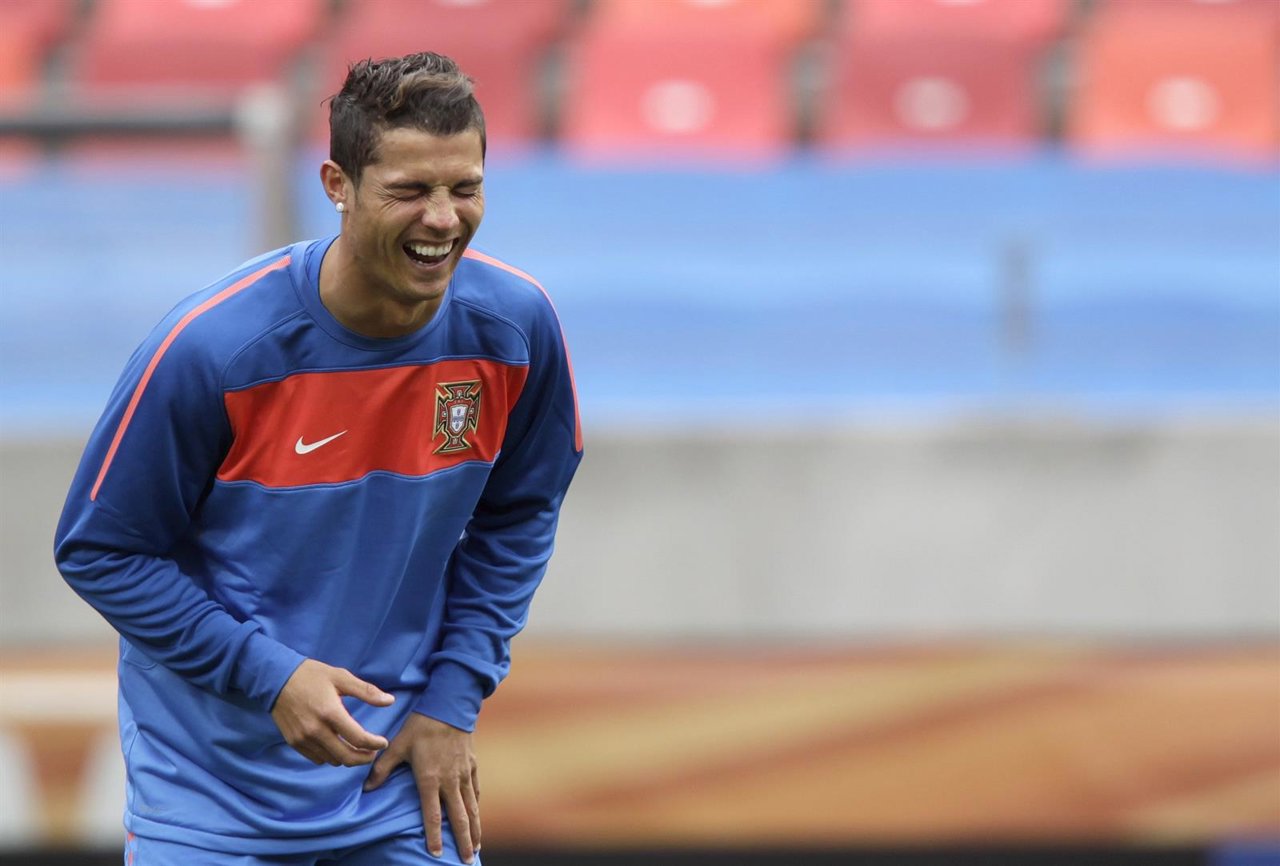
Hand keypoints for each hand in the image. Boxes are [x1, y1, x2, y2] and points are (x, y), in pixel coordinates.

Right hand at [270, 659, 394, 766]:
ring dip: (347, 758)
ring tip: (356, 748)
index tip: (383, 743)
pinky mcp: (294, 743)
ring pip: (332, 760)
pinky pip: (317, 758)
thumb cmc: (311, 675)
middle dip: (364, 758)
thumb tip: (390, 701)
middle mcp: (316, 730)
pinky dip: (330, 756)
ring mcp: (303, 739)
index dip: (375, 744)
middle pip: (346, 757)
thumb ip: (366, 691)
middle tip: (373, 752)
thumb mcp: (340, 677)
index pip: (358, 738)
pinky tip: (336, 746)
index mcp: (330, 712)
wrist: (276, 679)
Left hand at [364, 713, 480, 863]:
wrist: (450, 704)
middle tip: (464, 860)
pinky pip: (475, 790)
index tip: (436, 854)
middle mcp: (449, 781)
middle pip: (458, 818)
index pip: (432, 815)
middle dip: (462, 841)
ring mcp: (463, 774)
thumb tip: (366, 788)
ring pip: (471, 807)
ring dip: (474, 828)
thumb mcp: (397, 745)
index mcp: (430, 779)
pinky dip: (476, 805)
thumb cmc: (421, 725)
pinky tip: (476, 815)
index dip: (434, 837)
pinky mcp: (471, 765)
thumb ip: (382, 768)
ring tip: (475, 847)